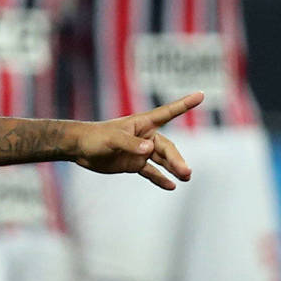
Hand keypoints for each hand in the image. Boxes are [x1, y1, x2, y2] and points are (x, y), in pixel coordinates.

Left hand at [74, 93, 199, 189]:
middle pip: (167, 147)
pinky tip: (171, 186)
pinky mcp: (134, 164)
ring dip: (173, 169)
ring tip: (185, 177)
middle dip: (177, 159)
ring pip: (163, 160)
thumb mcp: (112, 139)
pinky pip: (151, 172)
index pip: (168, 112)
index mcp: (143, 123)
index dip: (185, 104)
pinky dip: (161, 178)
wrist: (79, 148)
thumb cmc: (95, 137)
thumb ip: (131, 144)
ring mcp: (141, 151)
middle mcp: (145, 136)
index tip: (201, 95)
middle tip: (186, 172)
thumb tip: (149, 149)